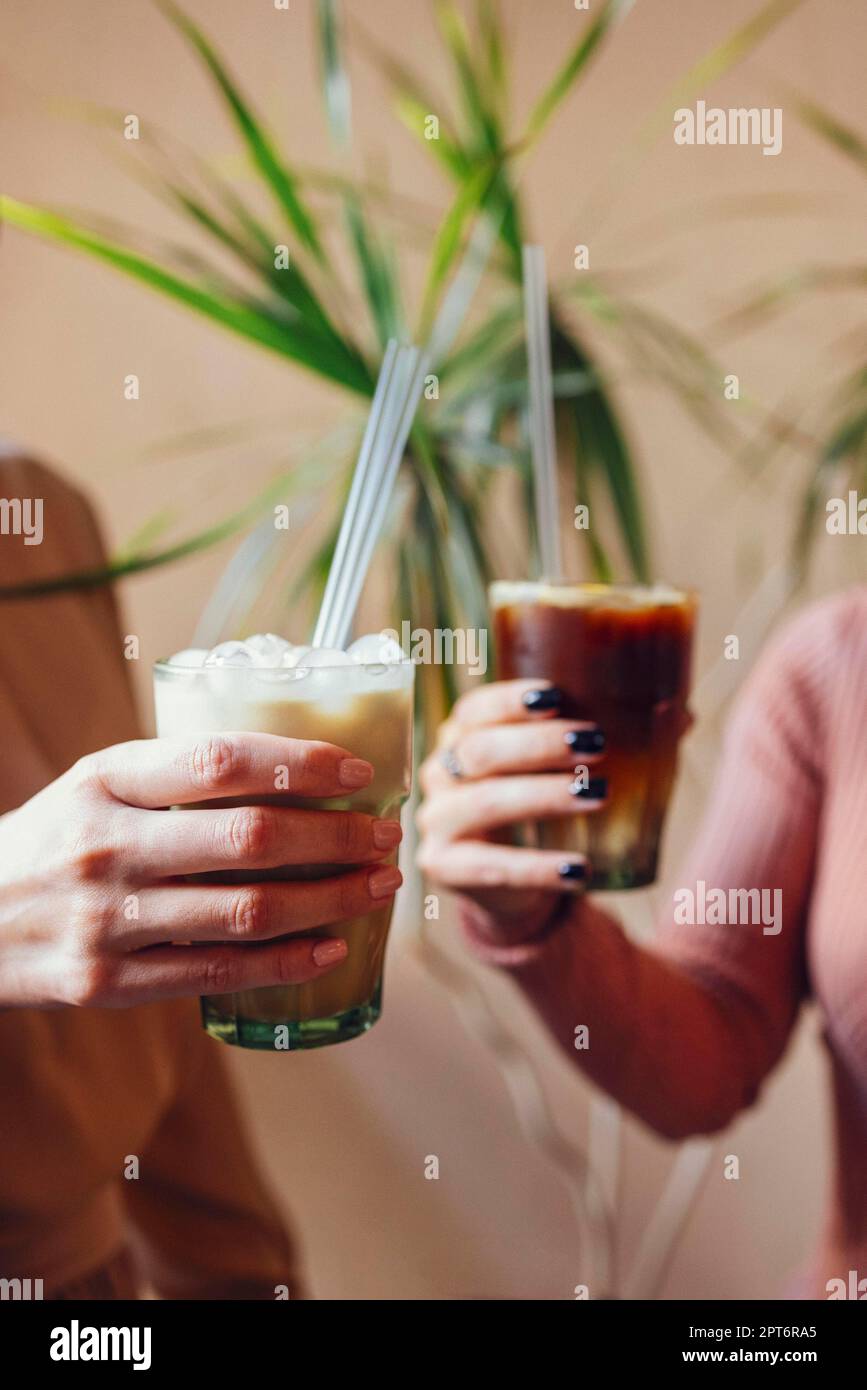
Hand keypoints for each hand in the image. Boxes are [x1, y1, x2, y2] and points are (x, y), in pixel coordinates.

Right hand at [0, 733, 402, 1008]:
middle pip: (248, 839)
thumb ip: (175, 776)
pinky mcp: (107, 984)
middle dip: (335, 838)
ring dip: (329, 900)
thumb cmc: (55, 839)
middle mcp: (107, 846)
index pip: (219, 760)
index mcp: (105, 779)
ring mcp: (107, 921)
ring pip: (245, 911)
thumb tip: (295, 769)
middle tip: (386, 834)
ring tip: (376, 887)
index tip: (357, 770)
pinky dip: (284, 963)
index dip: (300, 763)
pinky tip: (330, 949)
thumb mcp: (96, 785)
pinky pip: (215, 972)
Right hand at [417, 680, 605, 941]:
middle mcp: (441, 773)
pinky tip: (580, 869)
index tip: (556, 695)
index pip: (475, 708)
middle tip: (596, 743)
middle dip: (539, 744)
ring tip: (598, 795)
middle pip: (480, 750)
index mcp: (461, 736)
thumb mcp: (564, 772)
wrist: (515, 889)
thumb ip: (609, 741)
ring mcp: (437, 822)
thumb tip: (680, 714)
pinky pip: (491, 867)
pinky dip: (538, 868)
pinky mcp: (443, 869)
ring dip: (543, 796)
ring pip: (484, 803)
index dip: (509, 700)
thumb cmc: (543, 812)